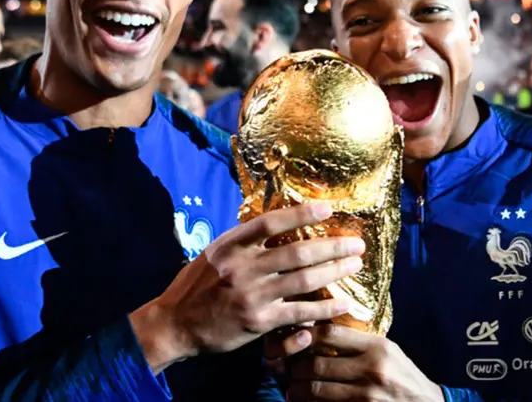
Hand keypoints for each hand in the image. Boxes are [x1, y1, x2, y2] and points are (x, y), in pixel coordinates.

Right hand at [131, 202, 364, 371]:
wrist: (175, 324)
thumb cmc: (195, 286)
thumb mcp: (214, 254)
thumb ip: (243, 242)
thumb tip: (277, 223)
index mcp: (230, 245)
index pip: (271, 222)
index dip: (302, 213)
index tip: (328, 207)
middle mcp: (242, 267)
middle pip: (297, 252)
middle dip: (332, 246)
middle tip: (357, 243)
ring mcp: (251, 295)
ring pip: (303, 280)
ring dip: (334, 271)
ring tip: (355, 264)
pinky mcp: (258, 321)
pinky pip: (299, 312)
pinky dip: (324, 307)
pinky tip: (343, 303)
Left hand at [266, 324, 442, 401]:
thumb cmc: (405, 378)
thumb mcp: (389, 353)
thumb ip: (360, 343)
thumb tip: (322, 330)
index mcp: (377, 347)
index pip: (330, 332)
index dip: (306, 334)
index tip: (296, 337)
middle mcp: (372, 368)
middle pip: (317, 361)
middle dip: (295, 366)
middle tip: (286, 368)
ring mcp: (367, 394)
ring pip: (316, 388)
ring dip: (296, 390)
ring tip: (291, 389)